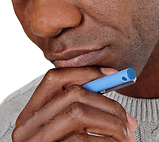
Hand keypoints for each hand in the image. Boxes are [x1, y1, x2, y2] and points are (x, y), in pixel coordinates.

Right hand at [12, 67, 136, 141]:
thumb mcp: (60, 127)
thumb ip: (73, 107)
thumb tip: (104, 87)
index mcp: (31, 112)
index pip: (55, 78)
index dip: (85, 72)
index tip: (111, 75)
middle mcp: (28, 124)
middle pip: (72, 94)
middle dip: (107, 103)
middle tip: (127, 119)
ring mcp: (36, 139)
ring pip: (78, 113)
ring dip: (110, 123)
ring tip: (126, 135)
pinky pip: (82, 140)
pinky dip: (105, 141)